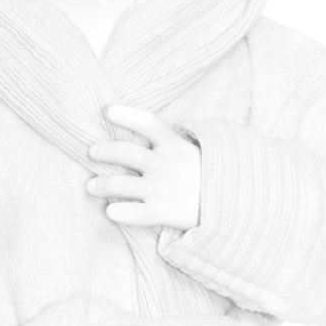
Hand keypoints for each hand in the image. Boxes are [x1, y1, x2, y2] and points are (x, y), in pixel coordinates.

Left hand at [86, 104, 201, 228]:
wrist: (234, 203)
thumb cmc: (204, 176)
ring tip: (91, 186)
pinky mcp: (164, 213)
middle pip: (127, 153)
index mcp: (173, 146)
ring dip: (103, 184)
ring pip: (123, 185)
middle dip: (105, 151)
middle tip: (91, 152)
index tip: (108, 111)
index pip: (148, 124)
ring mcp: (163, 189)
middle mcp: (165, 165)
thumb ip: (167, 143)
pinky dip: (122, 213)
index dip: (127, 116)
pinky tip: (110, 212)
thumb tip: (140, 135)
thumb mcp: (190, 152)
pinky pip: (138, 214)